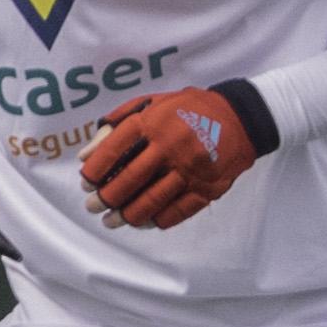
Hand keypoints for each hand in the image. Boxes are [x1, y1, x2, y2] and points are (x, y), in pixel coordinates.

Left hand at [79, 86, 261, 227]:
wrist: (241, 117)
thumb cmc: (187, 110)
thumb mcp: (152, 104)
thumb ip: (116, 125)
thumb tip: (85, 155)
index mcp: (153, 123)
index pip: (114, 150)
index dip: (95, 171)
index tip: (86, 183)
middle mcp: (171, 146)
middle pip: (130, 180)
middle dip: (106, 198)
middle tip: (92, 207)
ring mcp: (191, 169)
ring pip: (152, 200)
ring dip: (126, 216)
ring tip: (111, 222)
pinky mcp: (208, 187)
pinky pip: (178, 211)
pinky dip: (156, 221)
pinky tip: (143, 222)